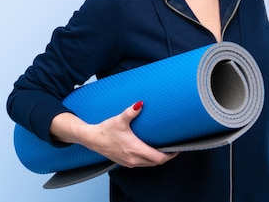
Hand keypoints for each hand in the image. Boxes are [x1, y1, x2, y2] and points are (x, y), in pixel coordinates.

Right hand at [51, 102, 177, 167]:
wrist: (92, 138)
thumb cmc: (105, 130)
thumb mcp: (120, 120)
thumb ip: (131, 111)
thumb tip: (140, 104)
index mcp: (135, 149)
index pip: (158, 158)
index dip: (169, 155)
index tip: (177, 150)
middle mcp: (133, 159)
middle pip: (155, 163)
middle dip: (166, 157)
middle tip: (173, 149)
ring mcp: (128, 162)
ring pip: (148, 164)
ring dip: (156, 159)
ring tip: (163, 150)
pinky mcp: (124, 162)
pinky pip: (141, 164)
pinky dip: (148, 160)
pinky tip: (149, 151)